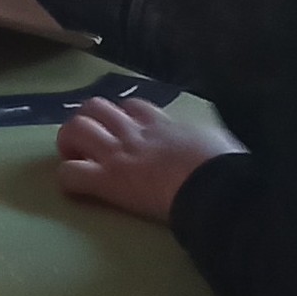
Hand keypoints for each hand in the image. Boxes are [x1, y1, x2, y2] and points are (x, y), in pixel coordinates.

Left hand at [55, 97, 237, 221]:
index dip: (123, 117)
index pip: (134, 106)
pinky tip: (77, 188)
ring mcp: (119, 153)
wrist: (218, 189)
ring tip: (76, 160)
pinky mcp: (108, 180)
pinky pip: (70, 174)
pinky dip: (68, 179)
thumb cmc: (228, 168)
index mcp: (165, 123)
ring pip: (75, 129)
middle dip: (86, 122)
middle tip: (91, 146)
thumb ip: (210, 140)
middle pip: (95, 107)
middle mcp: (136, 132)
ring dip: (69, 143)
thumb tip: (225, 146)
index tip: (125, 132)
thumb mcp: (222, 141)